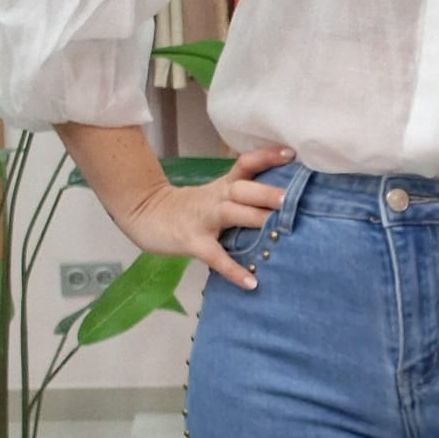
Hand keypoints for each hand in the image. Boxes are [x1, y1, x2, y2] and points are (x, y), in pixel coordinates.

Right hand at [120, 145, 293, 290]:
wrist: (146, 215)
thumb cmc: (191, 208)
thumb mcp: (217, 193)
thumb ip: (243, 195)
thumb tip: (283, 202)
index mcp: (224, 185)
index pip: (246, 164)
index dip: (267, 157)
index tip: (291, 154)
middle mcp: (217, 198)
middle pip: (243, 189)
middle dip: (267, 192)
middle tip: (292, 197)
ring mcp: (204, 219)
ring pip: (232, 213)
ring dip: (254, 218)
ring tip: (279, 229)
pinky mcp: (193, 242)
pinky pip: (216, 257)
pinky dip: (233, 270)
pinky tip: (251, 283)